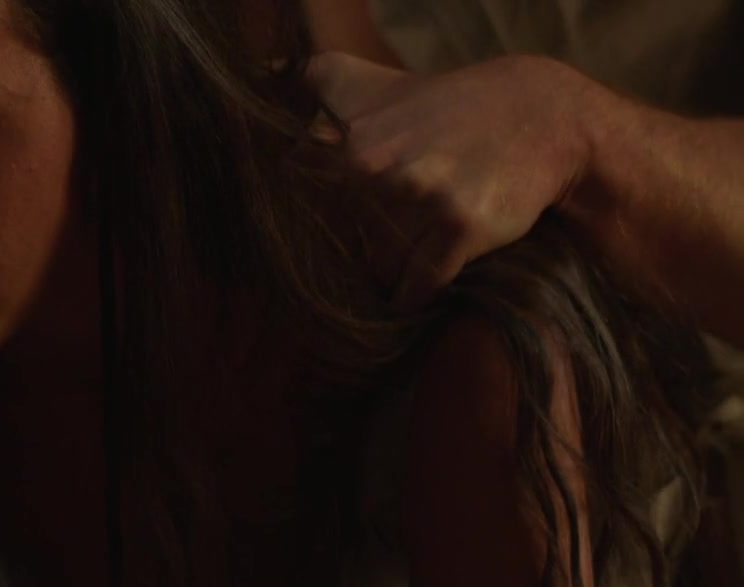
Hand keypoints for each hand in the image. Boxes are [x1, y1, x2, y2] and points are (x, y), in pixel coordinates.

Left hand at [310, 52, 594, 304]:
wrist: (546, 121)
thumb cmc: (451, 107)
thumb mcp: (380, 84)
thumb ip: (319, 81)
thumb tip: (263, 69)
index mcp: (353, 135)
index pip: (309, 198)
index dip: (324, 211)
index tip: (341, 212)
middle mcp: (377, 163)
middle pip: (346, 238)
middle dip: (365, 241)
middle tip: (396, 229)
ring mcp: (419, 195)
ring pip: (377, 265)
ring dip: (392, 267)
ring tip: (418, 243)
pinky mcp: (457, 229)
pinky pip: (415, 287)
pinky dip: (413, 294)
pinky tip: (417, 286)